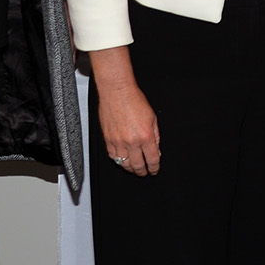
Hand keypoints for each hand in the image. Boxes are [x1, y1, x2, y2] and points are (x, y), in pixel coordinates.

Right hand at [90, 46, 160, 175]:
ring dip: (130, 169)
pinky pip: (113, 156)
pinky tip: (122, 160)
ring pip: (124, 164)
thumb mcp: (153, 118)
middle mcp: (131, 141)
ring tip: (134, 169)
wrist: (117, 92)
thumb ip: (156, 136)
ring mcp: (118, 142)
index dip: (154, 168)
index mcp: (146, 136)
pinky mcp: (107, 140)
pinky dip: (118, 161)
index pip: (152, 159)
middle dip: (143, 171)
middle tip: (145, 172)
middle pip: (138, 165)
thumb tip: (156, 150)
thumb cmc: (134, 100)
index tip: (154, 170)